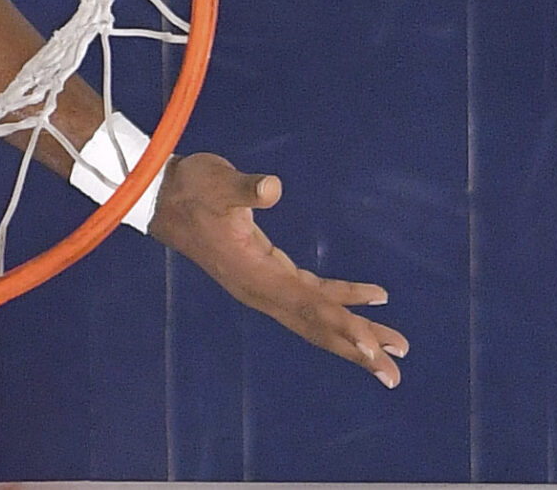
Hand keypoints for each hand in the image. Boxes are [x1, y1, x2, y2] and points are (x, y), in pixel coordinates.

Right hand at [148, 152, 407, 388]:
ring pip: (316, 317)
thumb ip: (246, 189)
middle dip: (356, 348)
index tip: (372, 348)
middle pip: (316, 326)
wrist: (161, 196)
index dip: (340, 326)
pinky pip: (311, 295)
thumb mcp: (217, 183)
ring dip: (354, 333)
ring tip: (395, 347)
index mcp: (254, 275)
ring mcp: (265, 284)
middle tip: (394, 372)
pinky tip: (371, 299)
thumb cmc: (191, 187)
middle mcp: (262, 290)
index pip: (305, 306)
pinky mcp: (269, 272)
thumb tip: (271, 187)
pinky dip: (341, 301)